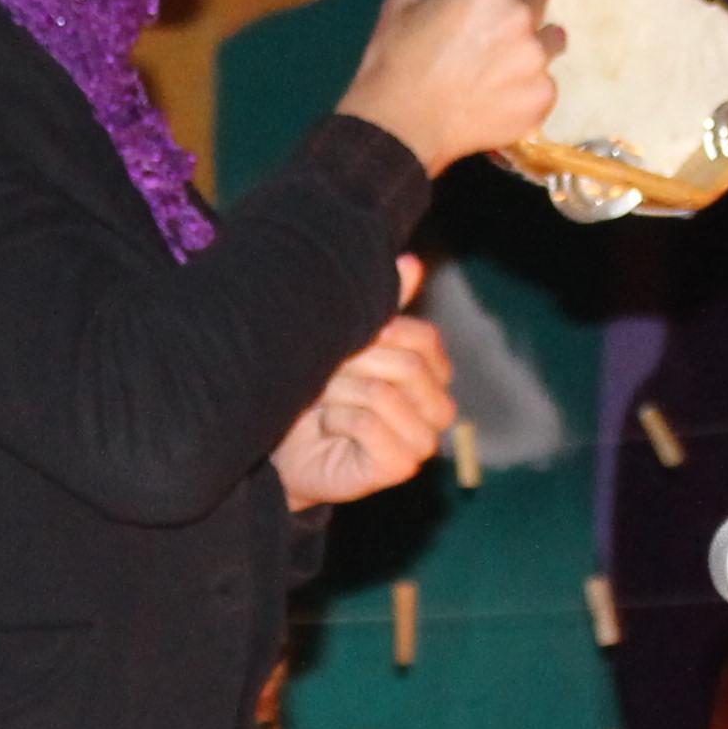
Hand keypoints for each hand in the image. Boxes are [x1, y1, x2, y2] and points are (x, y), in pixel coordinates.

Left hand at [275, 263, 454, 510]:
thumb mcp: (349, 342)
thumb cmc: (320, 396)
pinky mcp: (401, 467)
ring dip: (338, 392)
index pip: (426, 339)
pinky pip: (367, 424)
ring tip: (320, 400)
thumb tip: (411, 261)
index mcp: (435, 375)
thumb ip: (384, 308)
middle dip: (355, 362)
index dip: (382, 333)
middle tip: (325, 372)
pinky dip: (335, 419)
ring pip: (383, 393)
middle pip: (407, 365)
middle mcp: (439, 410)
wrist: (288, 450)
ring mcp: (424, 442)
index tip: (346, 342)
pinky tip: (326, 426)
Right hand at [339, 0, 562, 170]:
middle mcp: (520, 15)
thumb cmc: (395, 64)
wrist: (400, 126)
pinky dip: (527, 88)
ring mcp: (535, 58)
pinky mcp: (541, 96)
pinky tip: (500, 97)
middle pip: (539, 0)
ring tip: (504, 65)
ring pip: (551, 41)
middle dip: (520, 11)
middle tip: (495, 31)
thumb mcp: (402, 7)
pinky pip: (545, 83)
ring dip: (532, 47)